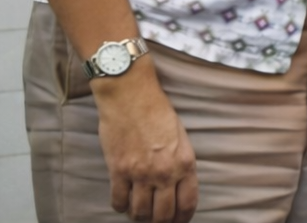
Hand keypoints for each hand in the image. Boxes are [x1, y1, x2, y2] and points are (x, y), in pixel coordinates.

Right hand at [94, 66, 198, 222]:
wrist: (131, 96)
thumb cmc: (158, 112)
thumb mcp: (181, 137)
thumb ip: (180, 163)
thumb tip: (177, 185)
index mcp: (185, 163)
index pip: (188, 203)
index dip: (182, 218)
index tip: (178, 221)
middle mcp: (165, 173)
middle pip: (163, 215)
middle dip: (160, 222)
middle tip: (156, 221)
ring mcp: (140, 174)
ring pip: (140, 213)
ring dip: (139, 216)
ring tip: (138, 213)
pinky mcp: (118, 171)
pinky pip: (118, 201)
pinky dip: (120, 206)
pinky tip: (122, 202)